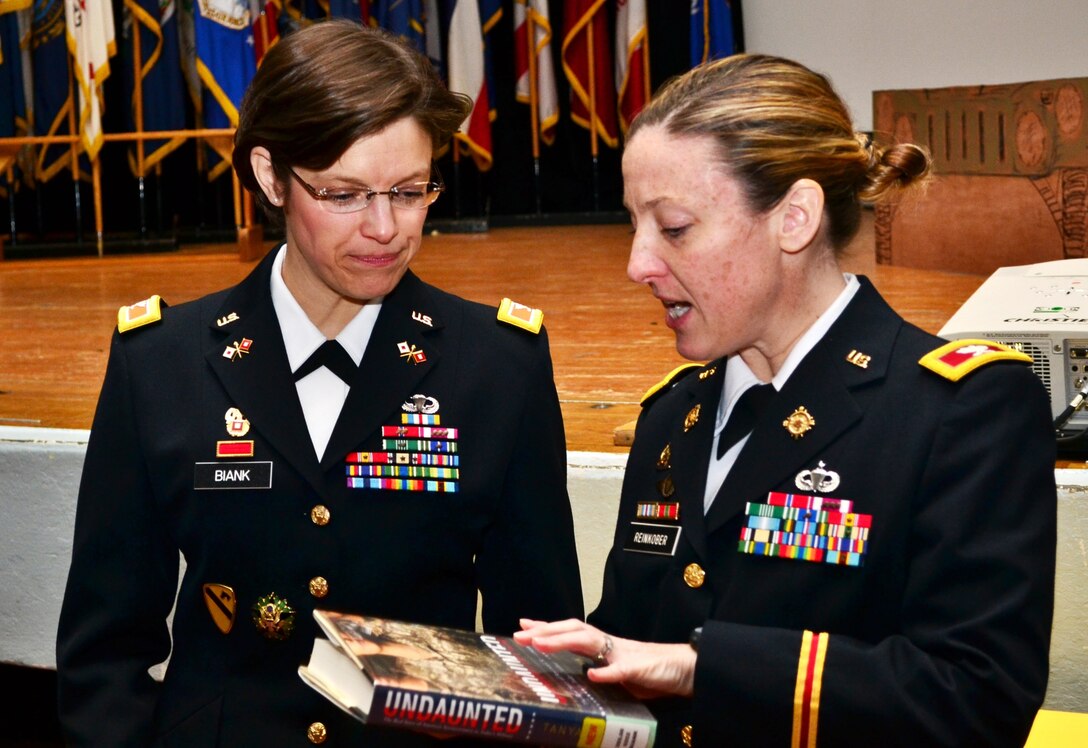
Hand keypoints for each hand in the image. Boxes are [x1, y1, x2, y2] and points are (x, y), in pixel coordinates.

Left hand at [514, 618, 695, 698]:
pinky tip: (592, 674)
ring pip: (590, 642)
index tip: (523, 625)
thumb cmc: (654, 672)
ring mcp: (625, 655)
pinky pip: (622, 670)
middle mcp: (611, 645)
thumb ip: (601, 674)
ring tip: (541, 644)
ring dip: (564, 641)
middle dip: (546, 631)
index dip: (547, 628)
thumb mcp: (620, 675)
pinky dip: (607, 672)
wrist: (688, 669)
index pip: (571, 632)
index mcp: (605, 646)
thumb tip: (582, 677)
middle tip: (520, 634)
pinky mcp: (641, 669)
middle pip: (575, 629)